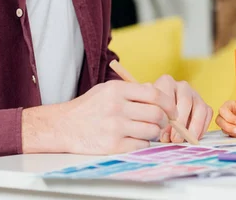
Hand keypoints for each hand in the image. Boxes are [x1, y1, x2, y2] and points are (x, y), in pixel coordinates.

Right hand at [22, 80, 177, 154]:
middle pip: (156, 114)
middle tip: (164, 122)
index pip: (154, 93)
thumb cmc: (89, 107)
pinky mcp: (112, 145)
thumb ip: (133, 90)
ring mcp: (114, 127)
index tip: (172, 109)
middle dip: (165, 119)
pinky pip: (141, 145)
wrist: (63, 126)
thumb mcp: (108, 89)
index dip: (168, 102)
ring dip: (154, 132)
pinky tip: (136, 139)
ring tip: (148, 130)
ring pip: (151, 131)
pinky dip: (143, 143)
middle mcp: (116, 107)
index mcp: (117, 90)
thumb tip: (160, 95)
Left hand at [154, 75, 212, 143]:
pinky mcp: (205, 104)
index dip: (166, 117)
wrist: (160, 117)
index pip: (167, 96)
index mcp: (166, 82)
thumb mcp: (149, 114)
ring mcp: (195, 94)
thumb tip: (164, 134)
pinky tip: (193, 138)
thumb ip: (153, 119)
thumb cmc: (153, 116)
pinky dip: (202, 127)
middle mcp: (182, 86)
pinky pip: (207, 114)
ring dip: (194, 127)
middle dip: (181, 123)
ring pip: (200, 108)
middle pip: (185, 101)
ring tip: (186, 140)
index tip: (162, 135)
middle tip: (175, 140)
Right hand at [216, 100, 235, 136]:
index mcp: (230, 105)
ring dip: (233, 132)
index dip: (228, 117)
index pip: (222, 110)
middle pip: (219, 121)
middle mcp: (227, 115)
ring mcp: (229, 124)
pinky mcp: (232, 132)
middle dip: (228, 126)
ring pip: (223, 129)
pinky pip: (230, 135)